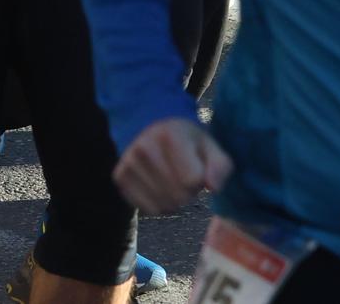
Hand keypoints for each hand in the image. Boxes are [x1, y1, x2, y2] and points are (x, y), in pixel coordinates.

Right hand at [115, 117, 234, 214]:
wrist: (149, 130)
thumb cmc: (186, 142)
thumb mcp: (209, 147)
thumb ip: (220, 166)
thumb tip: (213, 187)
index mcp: (170, 134)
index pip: (193, 180)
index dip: (200, 179)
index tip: (196, 167)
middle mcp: (145, 146)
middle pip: (179, 196)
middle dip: (188, 192)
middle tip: (183, 175)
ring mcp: (129, 162)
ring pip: (164, 205)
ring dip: (174, 200)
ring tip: (171, 180)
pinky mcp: (119, 177)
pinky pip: (149, 210)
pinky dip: (158, 205)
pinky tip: (158, 188)